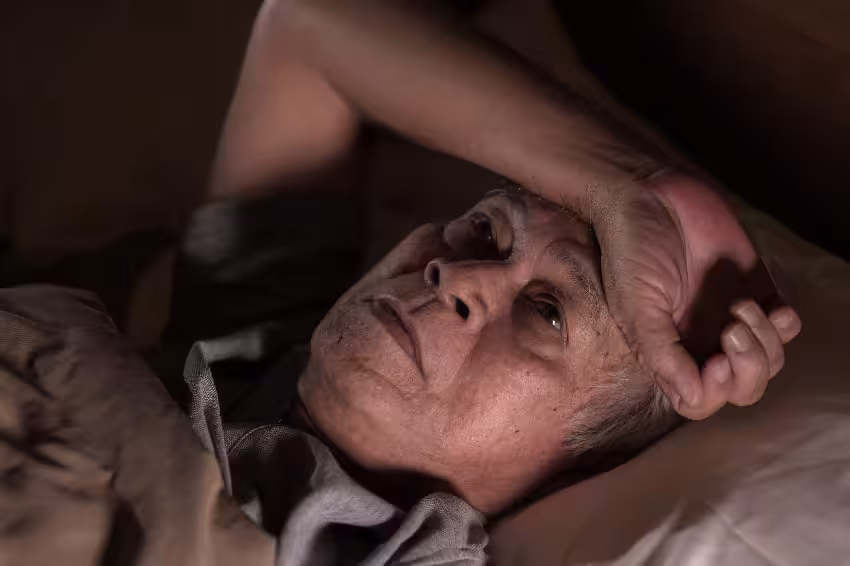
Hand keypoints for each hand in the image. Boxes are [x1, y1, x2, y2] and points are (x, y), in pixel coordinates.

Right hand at [593, 171, 801, 419]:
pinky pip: (787, 328)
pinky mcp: (756, 291)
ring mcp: (730, 319)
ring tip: (739, 305)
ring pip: (770, 362)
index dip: (715, 391)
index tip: (716, 359)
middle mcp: (701, 342)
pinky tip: (768, 304)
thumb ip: (661, 353)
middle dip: (748, 370)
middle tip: (731, 328)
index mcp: (668, 352)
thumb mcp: (636, 306)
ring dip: (764, 341)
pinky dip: (785, 324)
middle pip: (742, 389)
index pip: (699, 400)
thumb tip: (690, 398)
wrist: (650, 195)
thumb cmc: (631, 250)